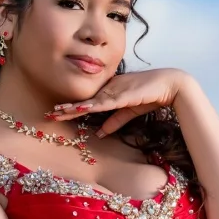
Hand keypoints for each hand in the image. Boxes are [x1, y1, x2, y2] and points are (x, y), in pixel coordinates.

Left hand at [47, 68, 192, 136]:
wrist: (169, 85)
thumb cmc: (150, 95)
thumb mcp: (128, 112)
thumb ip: (114, 122)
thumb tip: (100, 134)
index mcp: (108, 93)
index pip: (86, 102)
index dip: (71, 107)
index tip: (56, 112)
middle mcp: (108, 90)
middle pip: (83, 101)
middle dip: (66, 107)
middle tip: (49, 113)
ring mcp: (114, 91)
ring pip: (89, 102)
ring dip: (73, 107)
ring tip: (57, 112)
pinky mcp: (122, 95)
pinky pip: (103, 102)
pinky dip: (90, 106)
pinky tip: (79, 108)